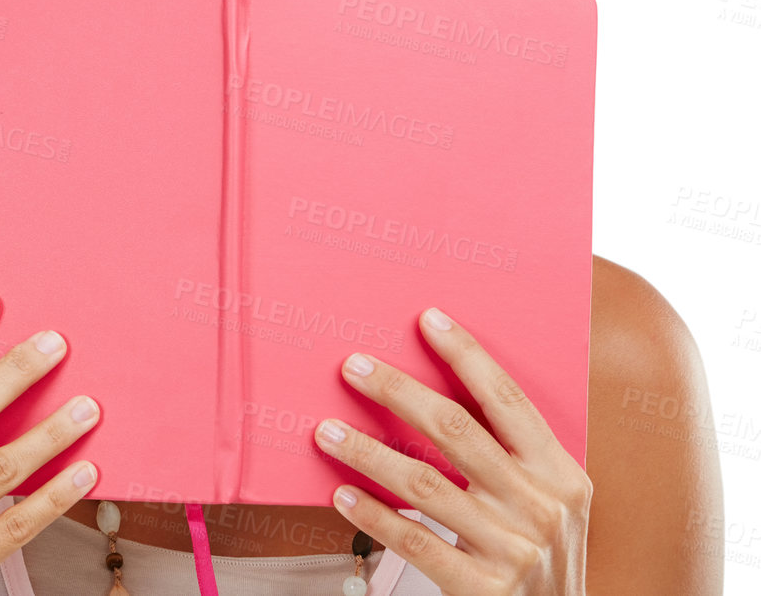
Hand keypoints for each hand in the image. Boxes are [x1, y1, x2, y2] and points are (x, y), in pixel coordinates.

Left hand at [310, 307, 591, 595]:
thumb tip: (433, 394)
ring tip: (326, 430)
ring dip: (367, 452)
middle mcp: (542, 507)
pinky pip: (415, 543)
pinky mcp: (484, 590)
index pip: (508, 400)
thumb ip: (510, 457)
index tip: (427, 319)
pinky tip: (342, 494)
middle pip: (457, 431)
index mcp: (562, 474)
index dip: (468, 356)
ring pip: (424, 485)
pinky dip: (373, 515)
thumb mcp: (548, 502)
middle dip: (399, 391)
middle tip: (354, 366)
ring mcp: (514, 550)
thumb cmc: (538, 554)